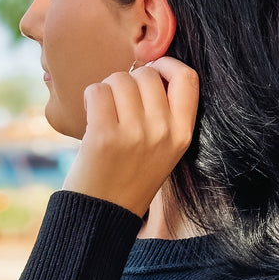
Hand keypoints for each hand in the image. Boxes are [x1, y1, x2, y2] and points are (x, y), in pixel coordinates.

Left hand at [62, 56, 198, 216]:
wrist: (103, 214)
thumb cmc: (130, 176)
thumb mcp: (163, 149)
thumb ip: (164, 113)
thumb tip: (148, 67)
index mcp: (182, 135)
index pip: (187, 78)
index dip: (167, 65)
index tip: (153, 72)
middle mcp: (163, 133)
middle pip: (148, 74)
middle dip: (130, 81)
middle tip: (120, 106)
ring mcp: (135, 134)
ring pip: (120, 79)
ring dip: (108, 90)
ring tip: (106, 115)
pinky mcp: (105, 136)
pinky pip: (97, 91)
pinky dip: (91, 98)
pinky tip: (92, 117)